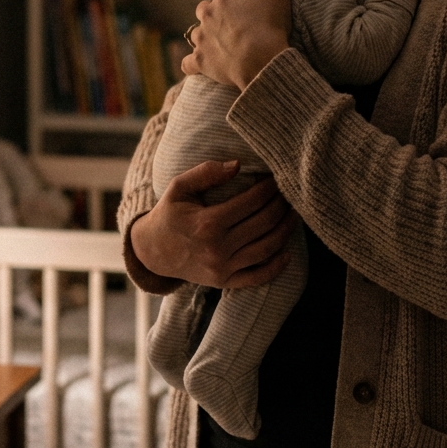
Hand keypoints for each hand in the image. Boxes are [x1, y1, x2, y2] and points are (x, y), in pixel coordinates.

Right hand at [129, 160, 297, 288]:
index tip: (277, 177)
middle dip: (282, 205)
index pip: (252, 202)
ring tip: (294, 215)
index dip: (269, 188)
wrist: (152, 252)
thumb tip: (237, 165)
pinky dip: (276, 266)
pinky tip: (287, 252)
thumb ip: (205, 173)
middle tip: (290, 193)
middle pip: (264, 223)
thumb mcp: (179, 187)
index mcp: (207, 222)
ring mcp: (222, 268)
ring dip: (286, 230)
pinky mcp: (224, 282)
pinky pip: (258, 277)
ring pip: (267, 248)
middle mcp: (217, 248)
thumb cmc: (168, 214)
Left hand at [183, 0, 291, 89]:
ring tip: (222, 45)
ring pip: (196, 33)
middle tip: (233, 23)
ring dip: (205, 37)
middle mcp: (207, 12)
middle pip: (204, 7)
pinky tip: (199, 66)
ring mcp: (201, 37)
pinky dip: (193, 64)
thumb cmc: (270, 25)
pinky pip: (188, 62)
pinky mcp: (199, 60)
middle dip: (214, 13)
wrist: (261, 61)